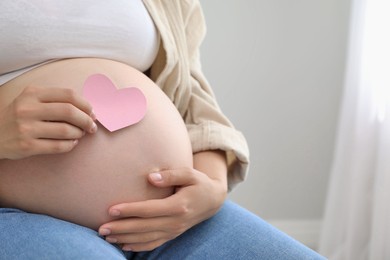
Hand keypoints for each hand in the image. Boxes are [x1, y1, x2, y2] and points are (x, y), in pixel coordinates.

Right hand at [0, 86, 96, 158]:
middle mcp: (28, 109)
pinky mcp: (27, 146)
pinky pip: (59, 146)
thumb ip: (55, 100)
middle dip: (86, 120)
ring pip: (66, 130)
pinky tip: (71, 143)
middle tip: (92, 126)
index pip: (68, 95)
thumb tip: (87, 110)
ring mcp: (27, 128)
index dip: (85, 104)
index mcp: (32, 94)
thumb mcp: (31, 100)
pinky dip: (70, 145)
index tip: (92, 112)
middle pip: (69, 112)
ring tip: (80, 134)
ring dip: (79, 133)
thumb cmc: (18, 116)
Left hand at [99, 164, 227, 251]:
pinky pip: (154, 244)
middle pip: (144, 227)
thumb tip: (150, 177)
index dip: (130, 210)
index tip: (111, 210)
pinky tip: (124, 245)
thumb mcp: (189, 173)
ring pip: (147, 238)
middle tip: (101, 228)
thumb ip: (171, 175)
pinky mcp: (173, 234)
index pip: (149, 210)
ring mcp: (175, 230)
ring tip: (107, 236)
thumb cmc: (199, 183)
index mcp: (178, 205)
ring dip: (126, 239)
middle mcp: (176, 221)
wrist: (213, 200)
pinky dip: (139, 246)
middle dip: (121, 228)